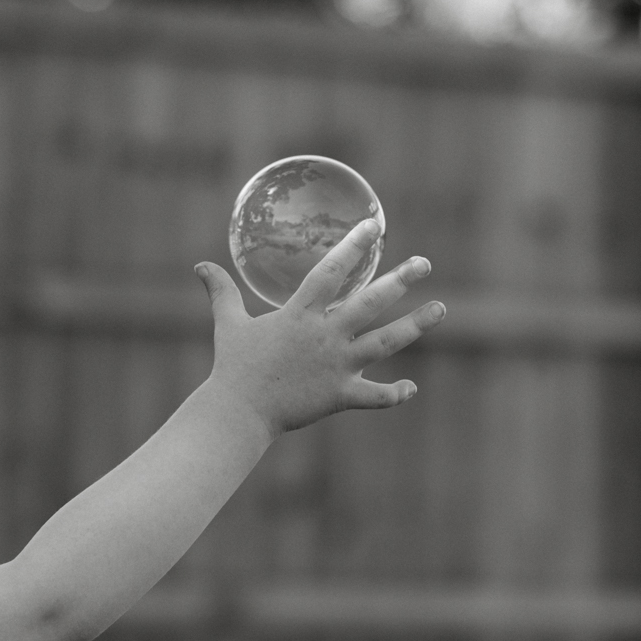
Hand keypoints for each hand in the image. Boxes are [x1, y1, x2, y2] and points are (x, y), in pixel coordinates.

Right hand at [194, 217, 444, 437]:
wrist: (237, 413)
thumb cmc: (233, 367)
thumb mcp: (228, 324)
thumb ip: (221, 292)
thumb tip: (200, 267)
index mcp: (300, 315)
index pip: (333, 271)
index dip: (355, 246)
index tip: (375, 227)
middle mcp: (325, 336)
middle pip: (371, 302)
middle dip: (401, 279)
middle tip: (425, 262)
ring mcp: (337, 366)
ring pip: (385, 343)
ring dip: (416, 325)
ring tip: (440, 309)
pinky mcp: (340, 396)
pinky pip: (375, 397)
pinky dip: (394, 394)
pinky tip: (411, 388)